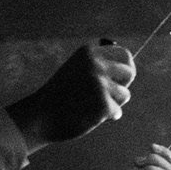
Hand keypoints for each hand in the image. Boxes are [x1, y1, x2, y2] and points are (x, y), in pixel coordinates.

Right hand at [5, 40, 134, 148]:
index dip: (126, 66)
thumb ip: (99, 66)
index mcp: (89, 53)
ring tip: (91, 105)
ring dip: (113, 103)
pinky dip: (107, 117)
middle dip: (123, 85)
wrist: (40, 116)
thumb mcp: (77, 70)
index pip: (124, 55)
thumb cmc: (61, 95)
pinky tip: (89, 116)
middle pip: (130, 73)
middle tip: (108, 94)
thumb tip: (129, 68)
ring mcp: (100, 84)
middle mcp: (96, 64)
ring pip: (125, 95)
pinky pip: (117, 112)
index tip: (121, 77)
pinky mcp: (103, 104)